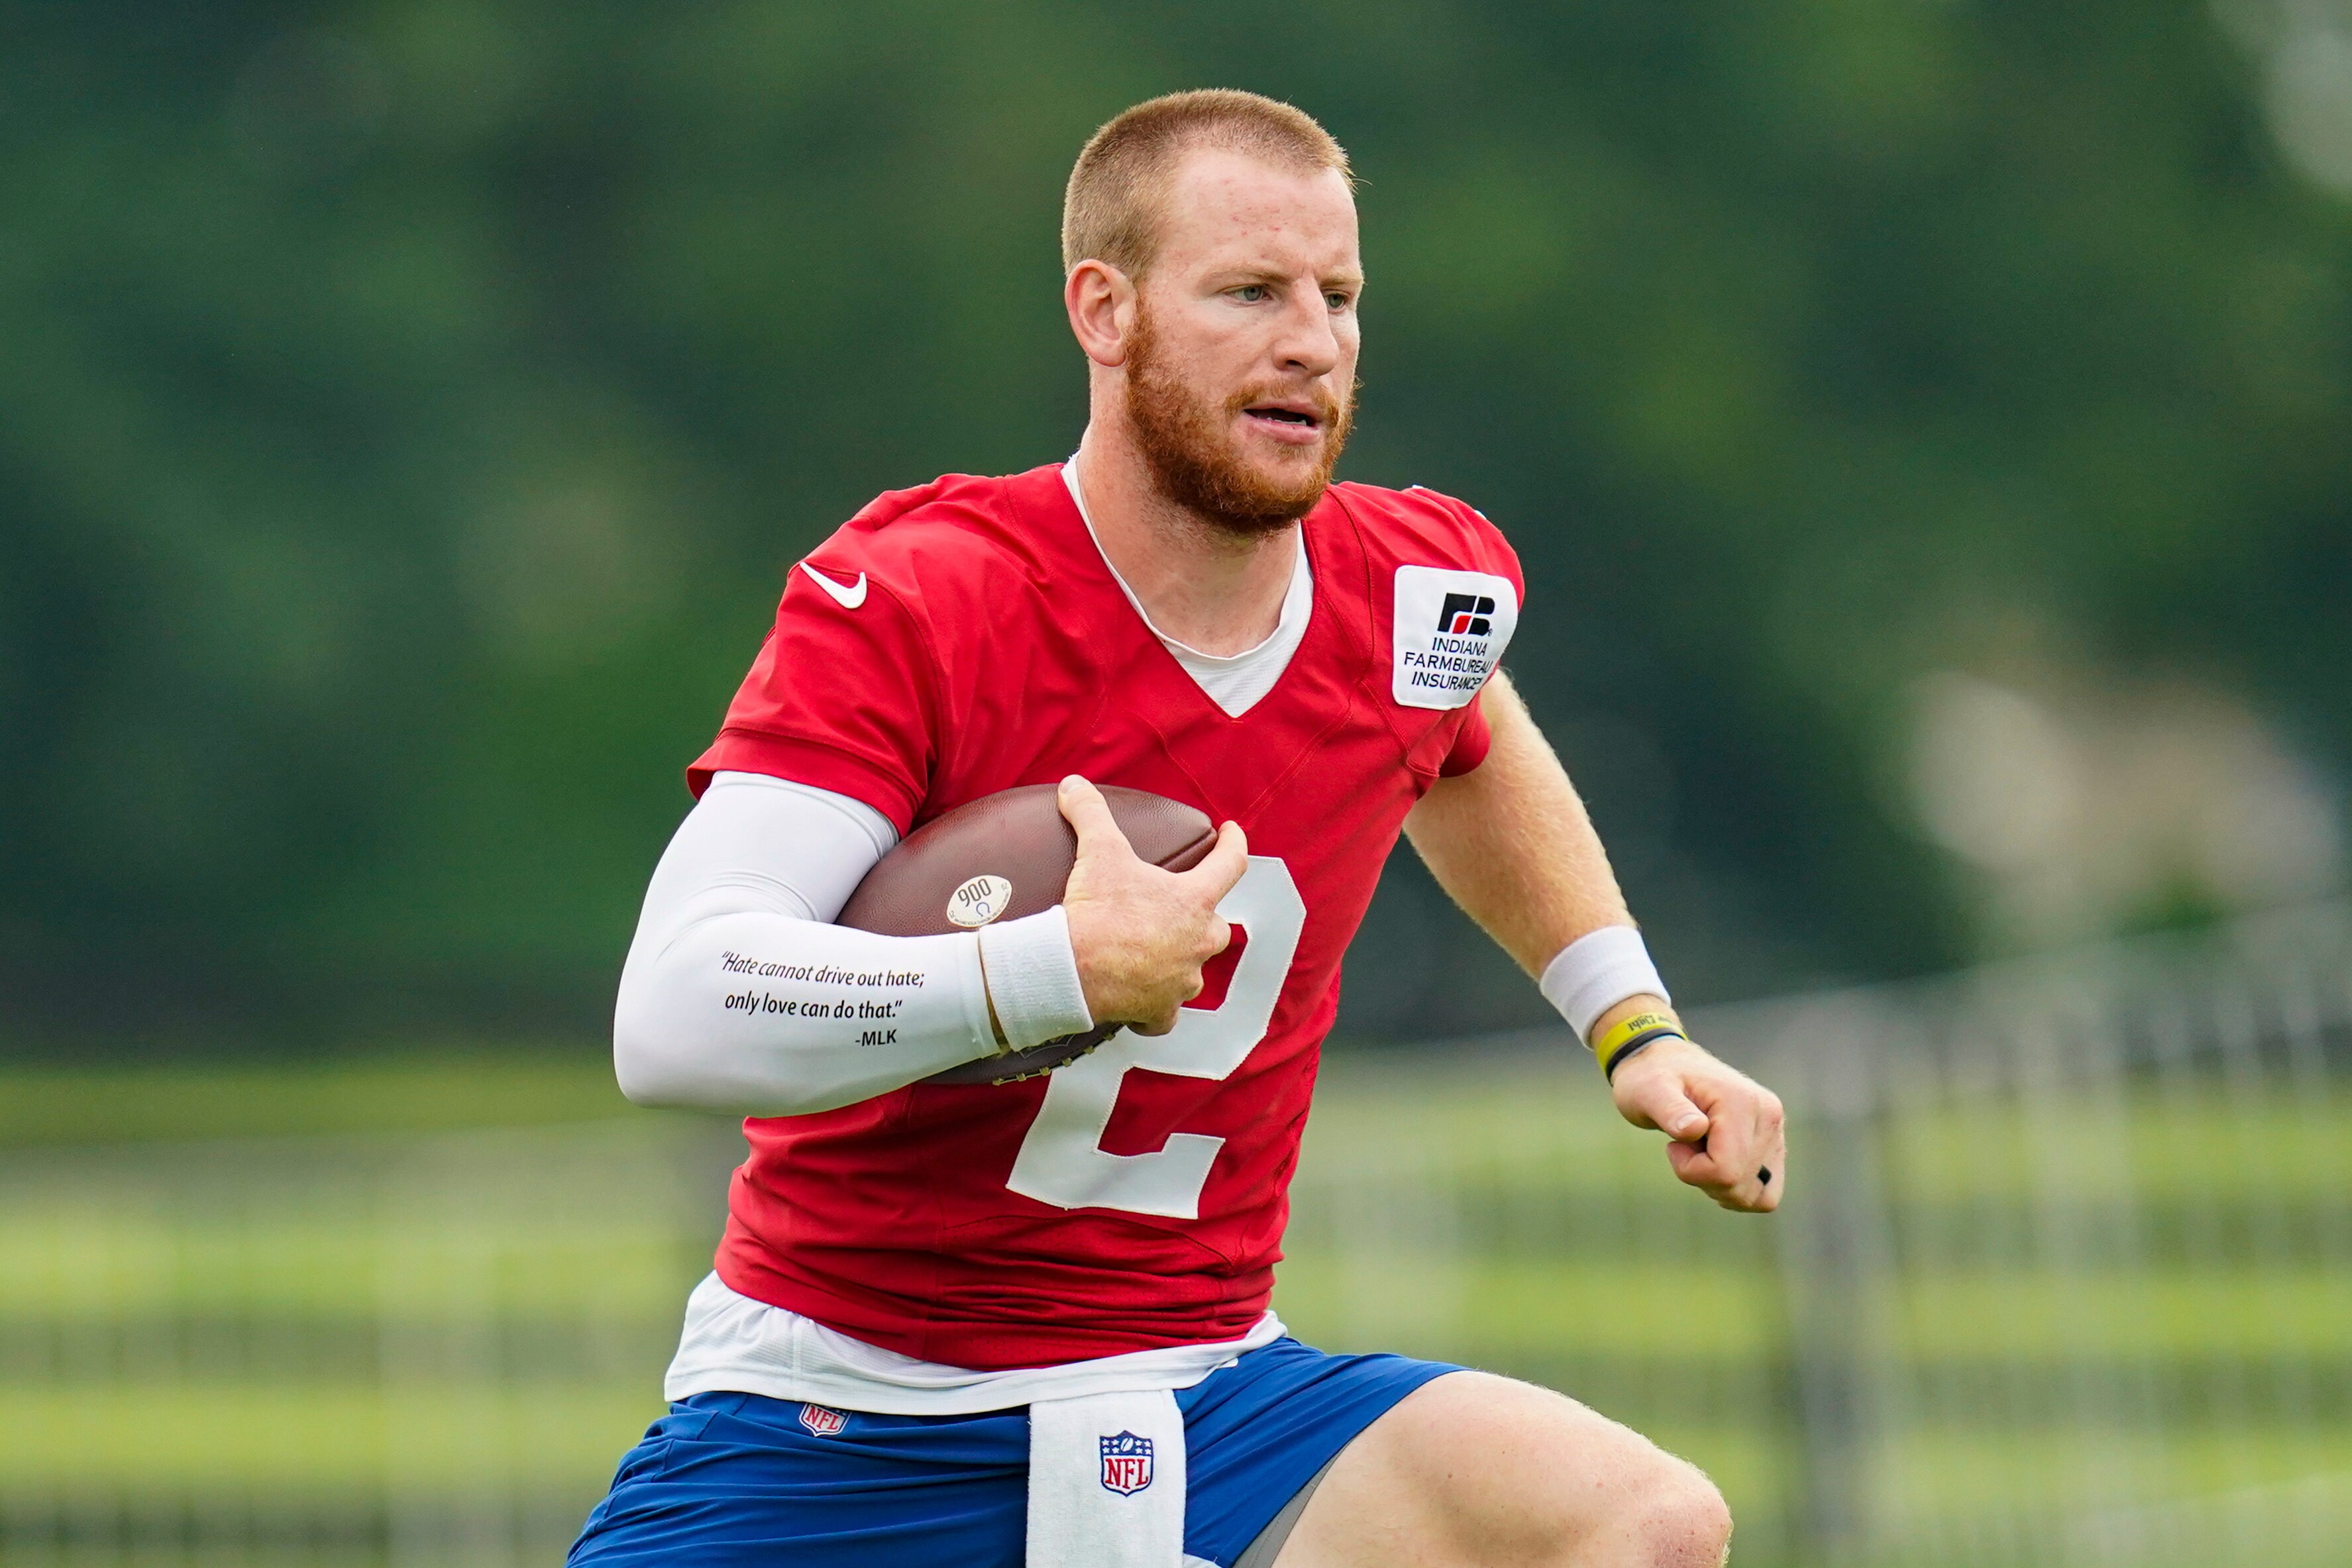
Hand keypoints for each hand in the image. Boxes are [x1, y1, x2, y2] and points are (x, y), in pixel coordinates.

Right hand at [1058, 776, 1248, 1034]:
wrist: (1070, 970)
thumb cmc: (1096, 912)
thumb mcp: (1097, 852)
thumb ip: (1090, 813)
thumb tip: (1074, 786)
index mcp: (1195, 901)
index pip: (1231, 865)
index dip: (1234, 845)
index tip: (1232, 834)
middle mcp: (1198, 943)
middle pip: (1216, 926)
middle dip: (1202, 917)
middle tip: (1179, 909)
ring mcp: (1182, 980)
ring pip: (1192, 970)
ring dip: (1179, 960)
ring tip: (1153, 951)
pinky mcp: (1160, 1011)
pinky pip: (1167, 1013)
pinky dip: (1157, 1007)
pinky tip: (1144, 1001)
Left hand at [1609, 1033, 1784, 1212]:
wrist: (1666, 1065)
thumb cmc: (1650, 1079)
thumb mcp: (1647, 1092)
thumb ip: (1669, 1110)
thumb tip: (1694, 1128)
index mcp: (1742, 1102)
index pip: (1725, 1170)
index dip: (1690, 1170)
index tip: (1673, 1144)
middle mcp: (1769, 1115)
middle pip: (1740, 1187)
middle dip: (1703, 1178)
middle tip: (1686, 1145)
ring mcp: (1775, 1131)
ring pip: (1758, 1196)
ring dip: (1721, 1187)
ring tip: (1701, 1152)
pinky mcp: (1773, 1144)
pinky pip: (1767, 1192)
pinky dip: (1738, 1191)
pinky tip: (1715, 1168)